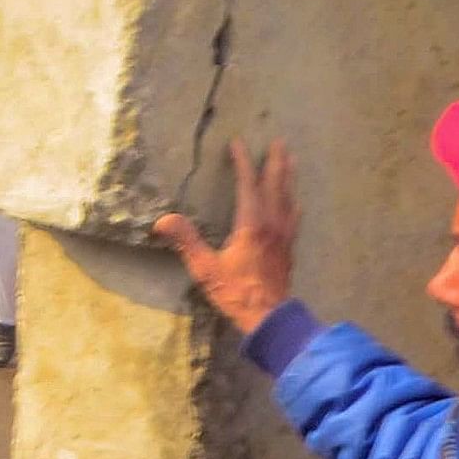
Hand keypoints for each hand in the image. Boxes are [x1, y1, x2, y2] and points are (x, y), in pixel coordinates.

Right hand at [151, 139, 297, 334]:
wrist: (269, 318)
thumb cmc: (236, 292)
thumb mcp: (206, 268)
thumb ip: (186, 241)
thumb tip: (162, 220)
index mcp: (251, 223)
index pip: (248, 184)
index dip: (242, 162)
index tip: (238, 143)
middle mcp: (272, 223)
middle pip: (276, 184)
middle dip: (275, 161)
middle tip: (277, 141)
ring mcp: (284, 235)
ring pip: (289, 197)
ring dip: (288, 176)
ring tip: (290, 159)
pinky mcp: (289, 247)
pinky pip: (294, 215)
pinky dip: (293, 201)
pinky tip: (295, 200)